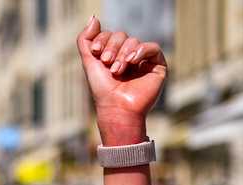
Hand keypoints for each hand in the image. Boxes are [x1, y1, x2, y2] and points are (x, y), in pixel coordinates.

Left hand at [77, 17, 167, 144]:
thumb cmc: (102, 89)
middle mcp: (129, 57)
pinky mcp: (157, 66)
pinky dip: (141, 50)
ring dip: (124, 53)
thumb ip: (85, 40)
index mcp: (113, 55)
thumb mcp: (89, 62)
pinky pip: (152, 47)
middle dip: (113, 47)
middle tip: (107, 62)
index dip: (102, 39)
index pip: (110, 35)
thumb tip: (93, 17)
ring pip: (134, 41)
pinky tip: (132, 60)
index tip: (95, 52)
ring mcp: (143, 61)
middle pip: (122, 36)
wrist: (116, 108)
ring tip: (118, 70)